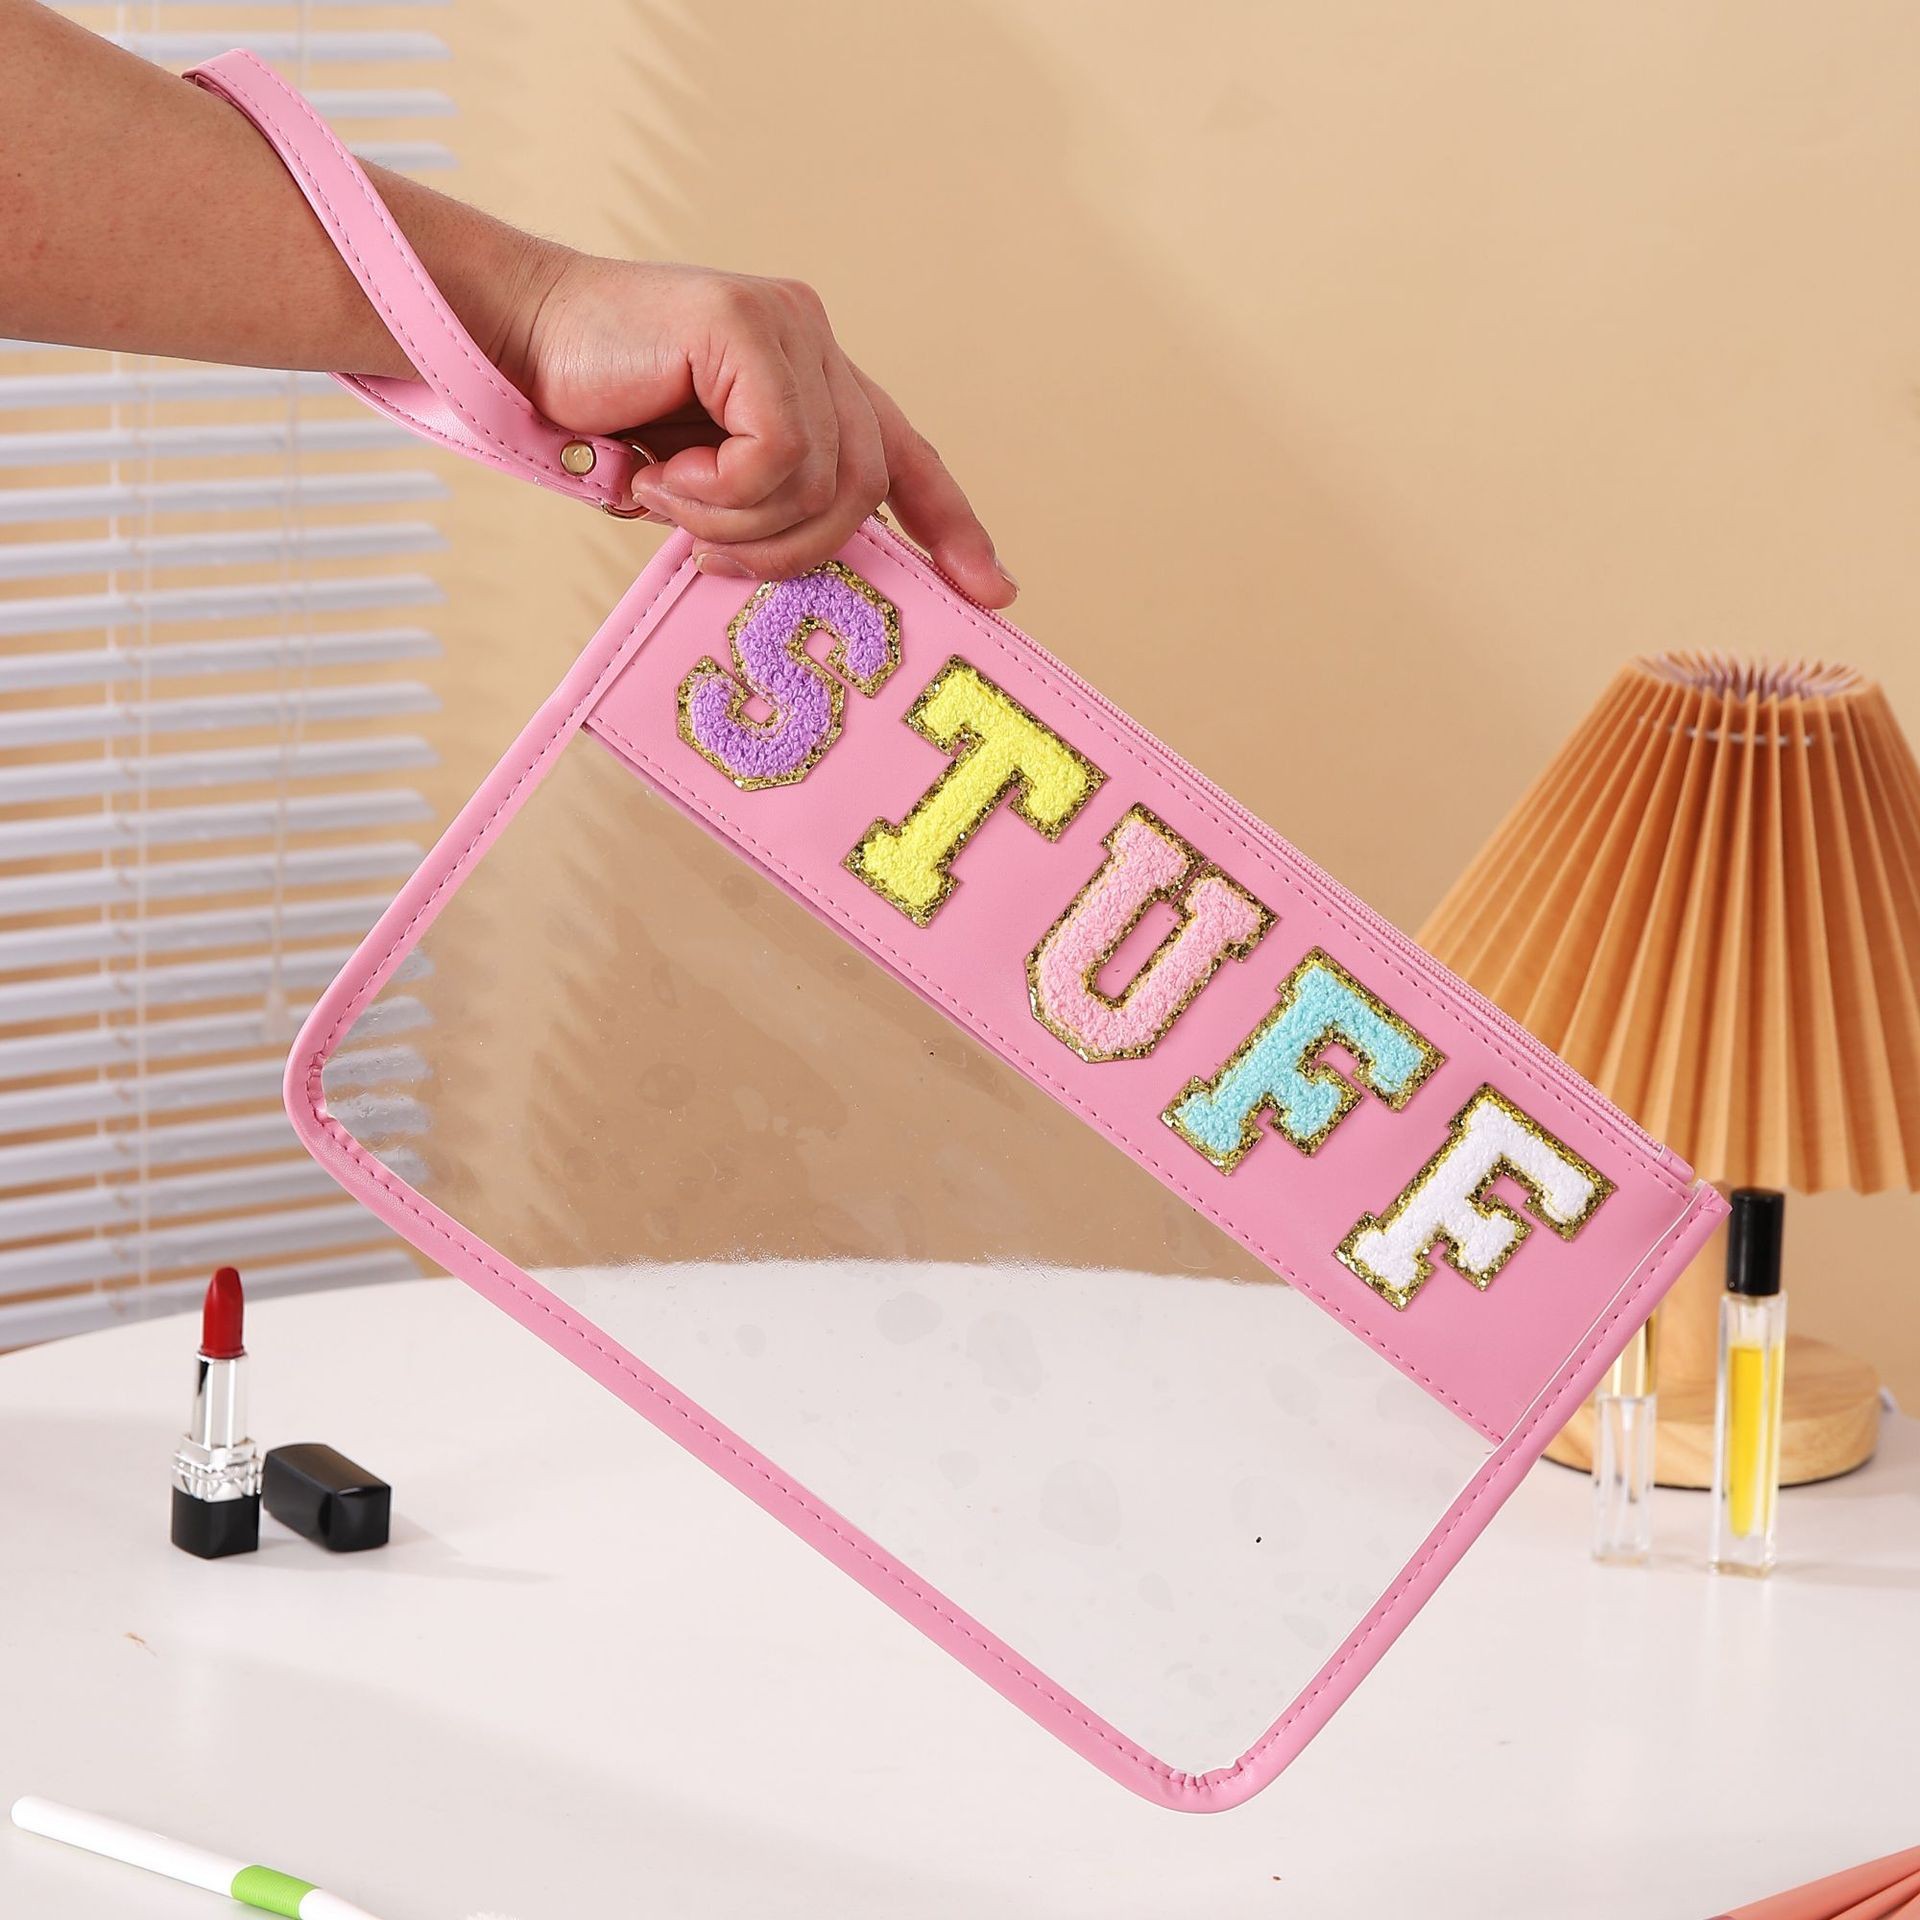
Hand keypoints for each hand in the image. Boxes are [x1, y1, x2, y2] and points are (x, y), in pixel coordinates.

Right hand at [499, 249, 1017, 604]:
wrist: (516, 346)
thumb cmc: (602, 422)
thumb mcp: (706, 489)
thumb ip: (769, 513)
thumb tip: (821, 578)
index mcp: (816, 382)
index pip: (907, 458)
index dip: (952, 527)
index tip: (992, 592)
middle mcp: (816, 345)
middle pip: (866, 488)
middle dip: (794, 548)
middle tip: (711, 552)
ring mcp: (788, 327)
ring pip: (825, 480)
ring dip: (741, 522)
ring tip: (672, 500)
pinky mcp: (749, 324)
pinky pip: (778, 454)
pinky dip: (718, 491)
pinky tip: (661, 471)